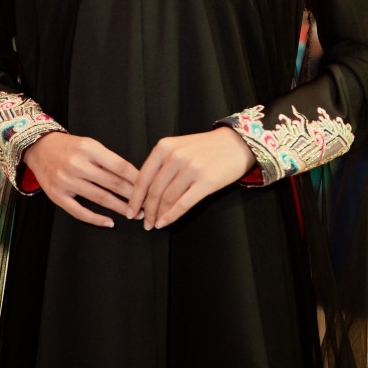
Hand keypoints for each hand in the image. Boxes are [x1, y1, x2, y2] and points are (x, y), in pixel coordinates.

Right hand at [23, 132, 139, 228]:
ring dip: (119, 208)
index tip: (149, 186)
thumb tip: (133, 176)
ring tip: (133, 213)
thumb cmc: (69, 146)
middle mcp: (77, 164)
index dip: (136, 178)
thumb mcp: (89, 144)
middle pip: (112, 183)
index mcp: (88, 148)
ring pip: (100, 198)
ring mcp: (66, 181)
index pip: (119, 166)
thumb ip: (108, 159)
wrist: (39, 148)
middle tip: (146, 204)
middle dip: (132, 195)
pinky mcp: (57, 196)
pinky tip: (109, 222)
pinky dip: (96, 219)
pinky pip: (79, 211)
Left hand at [128, 128, 254, 230]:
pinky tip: (165, 223)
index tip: (130, 211)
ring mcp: (191, 168)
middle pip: (154, 190)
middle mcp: (176, 156)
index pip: (143, 177)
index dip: (135, 197)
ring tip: (155, 224)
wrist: (237, 143)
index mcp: (165, 146)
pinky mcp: (206, 182)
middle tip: (143, 222)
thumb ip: (162, 163)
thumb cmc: (206, 148)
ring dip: (158, 215)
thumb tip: (145, 191)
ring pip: (167, 198)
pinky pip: (183, 204)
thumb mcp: (179, 147)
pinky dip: (171, 216)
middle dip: (146, 210)